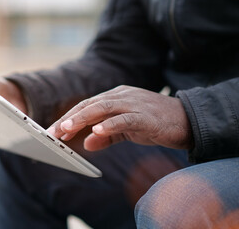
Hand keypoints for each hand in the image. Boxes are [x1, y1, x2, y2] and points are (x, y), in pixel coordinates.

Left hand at [48, 85, 193, 150]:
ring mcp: (133, 104)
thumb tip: (86, 143)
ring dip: (82, 118)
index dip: (69, 117)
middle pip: (90, 105)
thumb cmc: (154, 123)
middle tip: (52, 132)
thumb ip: (106, 135)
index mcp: (115, 97)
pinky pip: (124, 119)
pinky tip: (96, 131)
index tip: (53, 131)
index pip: (87, 105)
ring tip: (66, 129)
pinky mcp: (145, 115)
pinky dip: (109, 124)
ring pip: (102, 108)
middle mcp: (122, 96)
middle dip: (69, 118)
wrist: (187, 121)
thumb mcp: (126, 130)